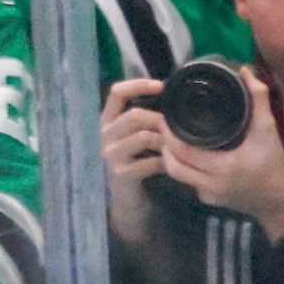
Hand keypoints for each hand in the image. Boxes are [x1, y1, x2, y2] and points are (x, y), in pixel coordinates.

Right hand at [100, 78, 168, 249]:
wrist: (129, 198)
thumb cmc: (138, 162)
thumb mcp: (139, 136)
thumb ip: (148, 119)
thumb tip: (174, 99)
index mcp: (108, 119)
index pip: (117, 92)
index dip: (138, 85)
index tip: (161, 85)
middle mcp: (104, 133)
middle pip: (135, 115)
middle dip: (161, 120)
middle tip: (178, 129)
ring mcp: (110, 153)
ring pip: (144, 137)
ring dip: (166, 141)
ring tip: (177, 147)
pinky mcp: (121, 172)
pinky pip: (149, 162)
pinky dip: (166, 162)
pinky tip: (172, 165)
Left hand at [158, 67, 283, 239]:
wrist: (282, 202)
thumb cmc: (276, 165)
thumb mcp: (269, 130)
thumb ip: (258, 99)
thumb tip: (245, 71)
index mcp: (223, 166)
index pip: (182, 150)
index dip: (169, 134)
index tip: (165, 118)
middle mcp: (212, 184)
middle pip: (172, 165)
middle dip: (164, 146)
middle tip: (165, 128)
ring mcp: (209, 195)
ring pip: (176, 175)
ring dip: (171, 158)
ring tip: (172, 141)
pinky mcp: (210, 201)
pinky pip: (188, 183)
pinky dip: (185, 170)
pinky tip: (188, 158)